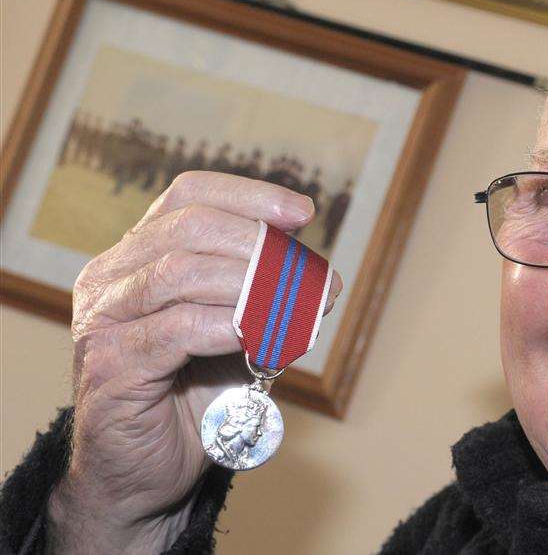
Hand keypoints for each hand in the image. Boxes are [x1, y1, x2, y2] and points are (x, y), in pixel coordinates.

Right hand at [46, 171, 341, 553]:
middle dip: (259, 243)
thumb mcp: (238, 332)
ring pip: (181, 271)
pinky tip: (259, 337)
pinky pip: (177, 329)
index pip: (189, 195)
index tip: (302, 213)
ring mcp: (103, 320)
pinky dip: (229, 326)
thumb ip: (267, 298)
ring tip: (293, 307)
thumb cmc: (194, 397)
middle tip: (306, 273)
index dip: (249, 195)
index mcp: (137, 256)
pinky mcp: (110, 366)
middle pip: (189, 226)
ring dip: (252, 285)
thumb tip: (323, 275)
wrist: (149, 474)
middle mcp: (110, 277)